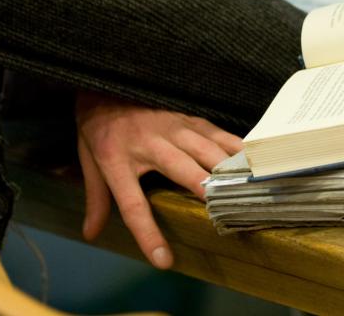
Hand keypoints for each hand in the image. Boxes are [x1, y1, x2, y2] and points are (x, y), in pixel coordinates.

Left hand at [73, 91, 243, 268]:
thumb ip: (96, 200)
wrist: (105, 83)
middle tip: (225, 212)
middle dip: (205, 191)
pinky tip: (254, 162)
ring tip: (249, 190)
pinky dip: (236, 149)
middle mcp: (148, 143)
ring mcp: (172, 127)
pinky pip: (218, 134)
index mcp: (117, 160)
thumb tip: (90, 234)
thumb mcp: (89, 163)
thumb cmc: (98, 129)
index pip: (133, 205)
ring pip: (207, 150)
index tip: (163, 260)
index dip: (148, 233)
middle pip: (182, 171)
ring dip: (228, 171)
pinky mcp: (189, 117)